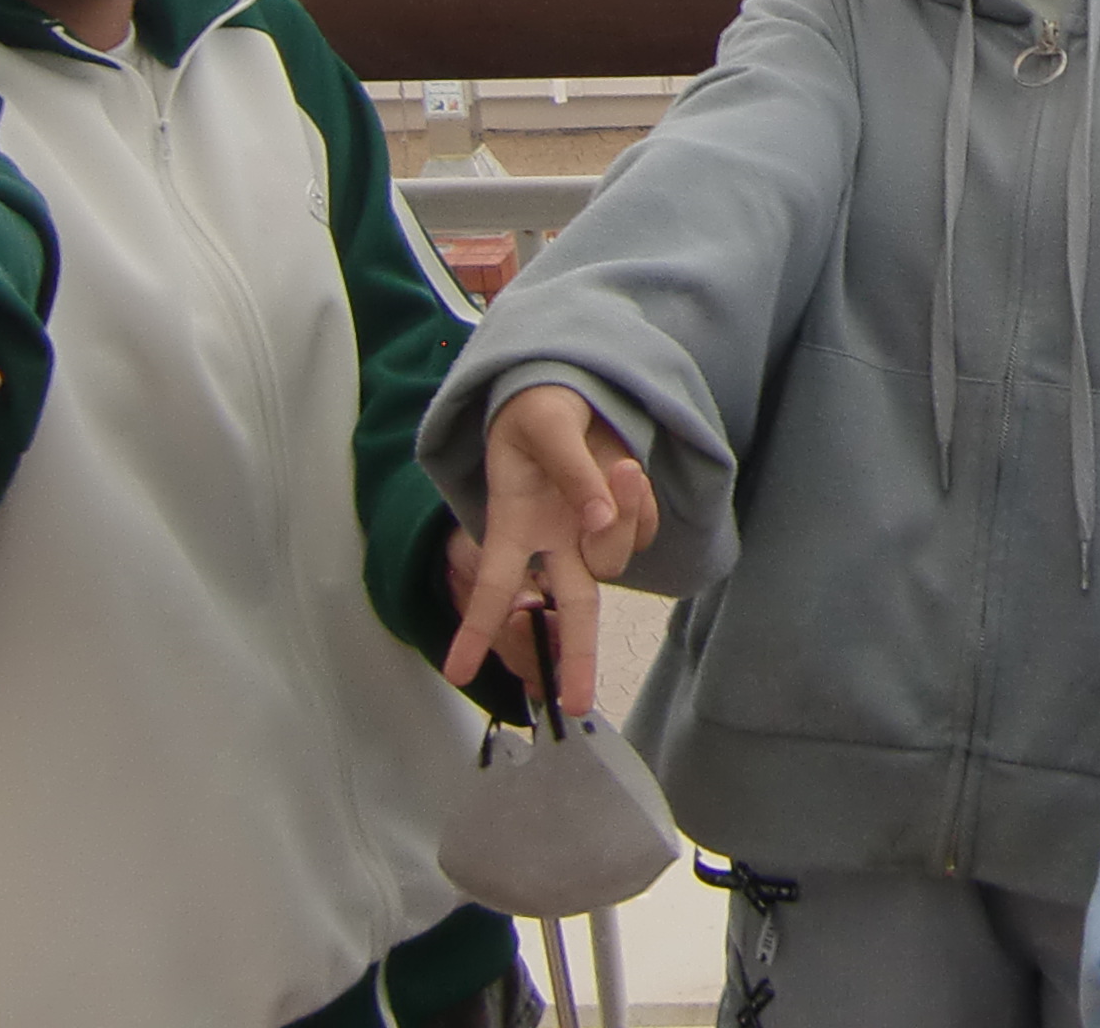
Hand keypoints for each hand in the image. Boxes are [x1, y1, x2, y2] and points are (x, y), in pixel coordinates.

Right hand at [443, 384, 656, 713]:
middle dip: (576, 657)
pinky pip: (643, 528)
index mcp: (513, 524)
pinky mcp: (623, 520)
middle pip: (572, 608)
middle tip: (578, 705)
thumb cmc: (539, 414)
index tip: (457, 672)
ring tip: (619, 464)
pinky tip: (626, 471)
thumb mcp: (545, 427)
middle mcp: (553, 542)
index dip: (476, 626)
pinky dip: (641, 504)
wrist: (574, 395)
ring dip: (625, 517)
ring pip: (616, 557)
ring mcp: (590, 534)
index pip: (492, 584)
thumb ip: (572, 472)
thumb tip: (598, 518)